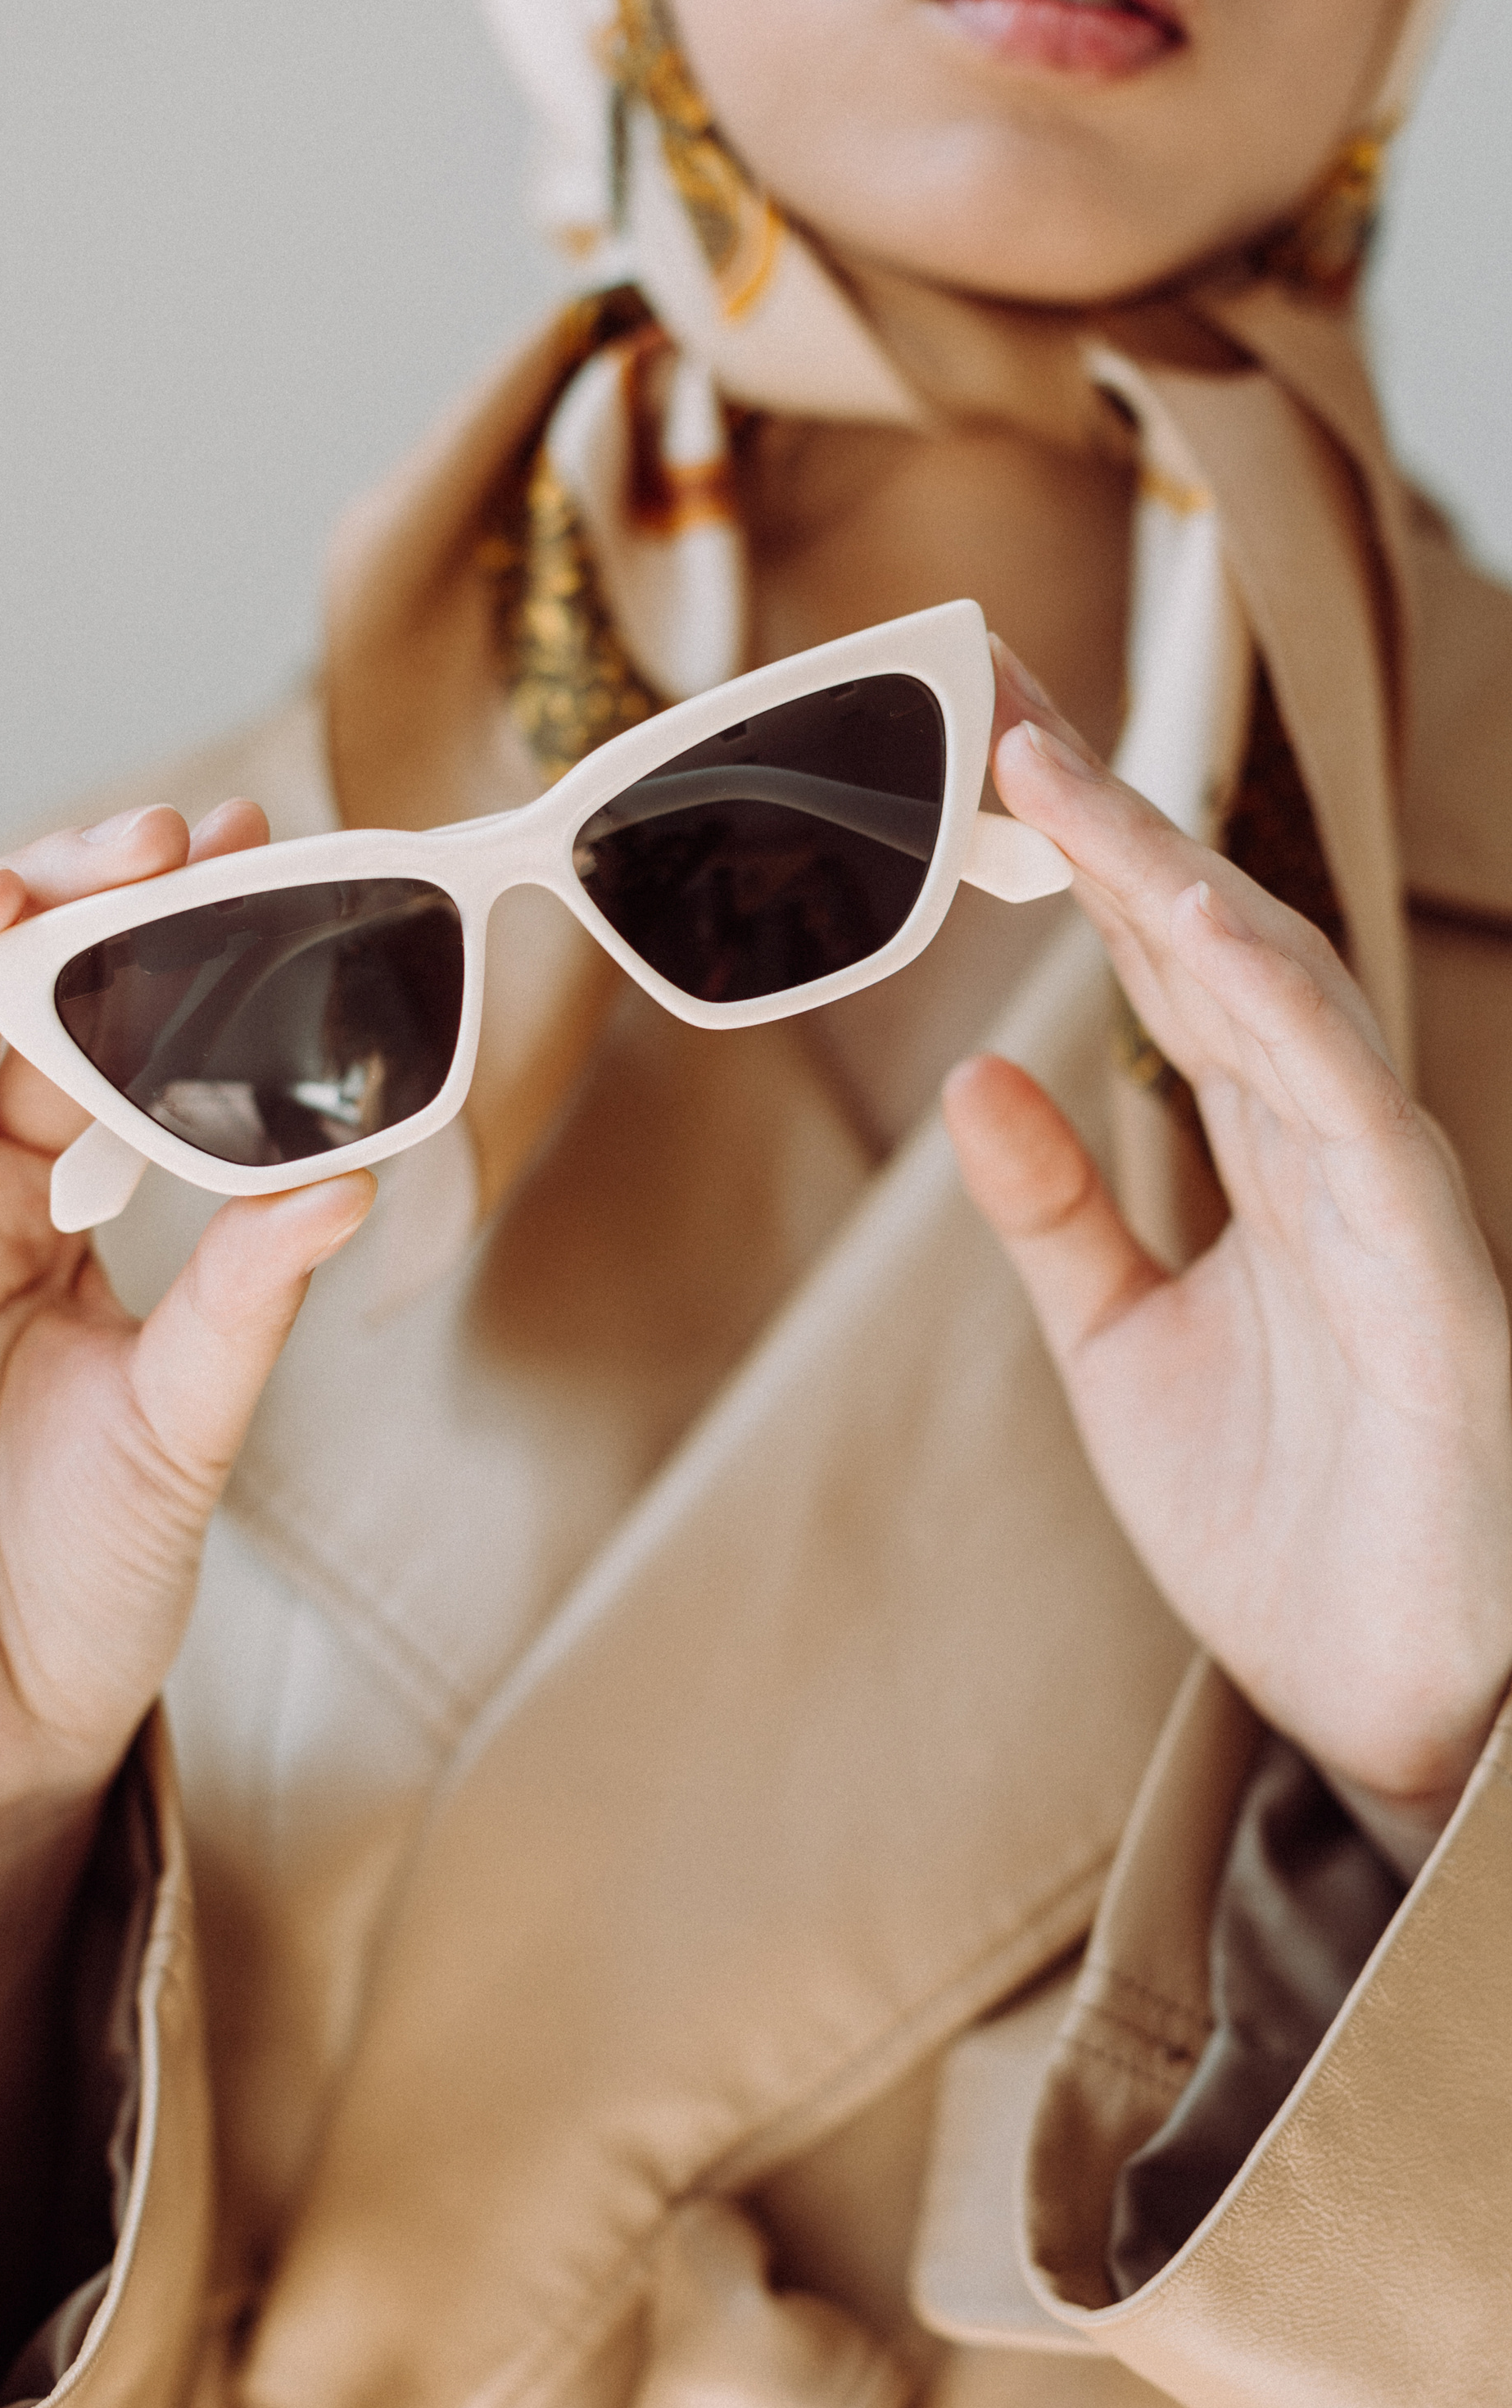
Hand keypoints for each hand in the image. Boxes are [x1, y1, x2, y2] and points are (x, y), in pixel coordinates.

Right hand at [0, 801, 373, 1856]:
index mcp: (23, 1186)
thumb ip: (244, 1296)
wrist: (0, 1731)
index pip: (68, 1012)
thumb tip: (351, 1173)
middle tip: (139, 848)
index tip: (238, 846)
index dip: (137, 924)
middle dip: (28, 897)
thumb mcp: (187, 1421)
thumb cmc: (93, 1567)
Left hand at [944, 651, 1511, 1846]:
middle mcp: (1322, 1152)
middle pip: (1209, 947)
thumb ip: (1058, 1216)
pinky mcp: (1428, 1272)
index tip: (987, 758)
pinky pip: (1352, 1112)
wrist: (1389, 1701)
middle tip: (1000, 705)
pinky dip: (1278, 1013)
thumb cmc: (1282, 1525)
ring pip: (1277, 996)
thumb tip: (979, 1079)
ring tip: (1056, 773)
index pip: (1157, 975)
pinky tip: (1193, 928)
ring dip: (1165, 879)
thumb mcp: (1122, 1351)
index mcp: (1255, 1163)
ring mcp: (1382, 1201)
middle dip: (1109, 825)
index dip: (1078, 864)